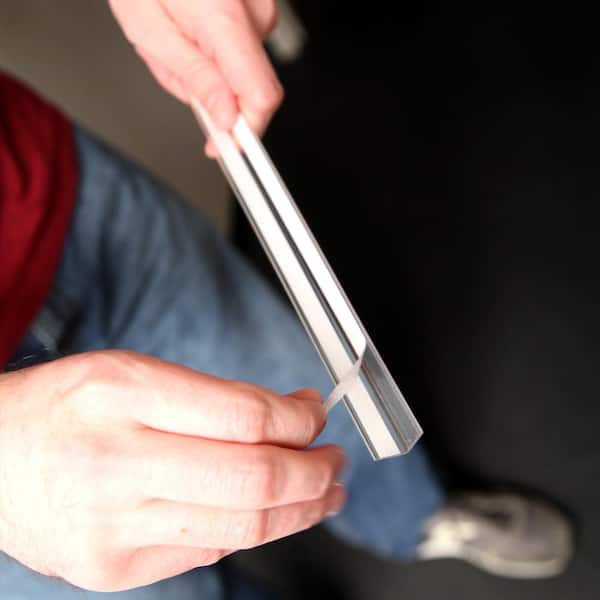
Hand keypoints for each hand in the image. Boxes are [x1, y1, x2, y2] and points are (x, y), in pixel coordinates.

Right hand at [0, 351, 344, 591]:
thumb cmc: (68, 407)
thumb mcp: (135, 372)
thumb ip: (216, 396)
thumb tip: (292, 413)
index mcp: (123, 394)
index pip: (244, 416)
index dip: (299, 419)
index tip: (315, 415)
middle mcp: (115, 462)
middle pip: (254, 480)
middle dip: (315, 473)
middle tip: (335, 461)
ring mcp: (114, 527)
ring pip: (243, 526)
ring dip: (301, 508)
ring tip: (324, 492)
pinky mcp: (114, 570)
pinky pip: (209, 549)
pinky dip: (250, 527)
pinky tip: (263, 511)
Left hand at [109, 0, 283, 155]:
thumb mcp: (151, 32)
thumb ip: (195, 79)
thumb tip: (225, 118)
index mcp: (225, 19)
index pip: (261, 96)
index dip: (248, 131)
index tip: (229, 148)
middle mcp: (255, 12)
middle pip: (253, 87)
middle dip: (218, 97)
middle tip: (177, 72)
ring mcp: (262, 7)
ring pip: (247, 70)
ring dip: (213, 73)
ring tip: (178, 42)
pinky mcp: (260, 6)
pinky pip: (246, 49)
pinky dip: (218, 54)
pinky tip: (193, 31)